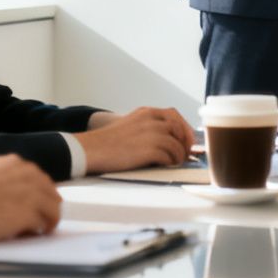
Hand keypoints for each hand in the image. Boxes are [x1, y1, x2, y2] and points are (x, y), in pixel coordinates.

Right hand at [0, 155, 60, 244]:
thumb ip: (0, 183)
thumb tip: (6, 199)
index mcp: (13, 163)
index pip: (37, 179)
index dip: (36, 196)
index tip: (31, 207)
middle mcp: (28, 173)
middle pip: (50, 193)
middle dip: (45, 208)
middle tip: (38, 222)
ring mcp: (33, 192)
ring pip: (53, 209)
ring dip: (45, 221)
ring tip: (35, 232)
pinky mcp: (31, 213)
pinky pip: (45, 224)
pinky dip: (38, 231)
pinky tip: (27, 236)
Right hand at [77, 106, 192, 173]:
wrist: (90, 149)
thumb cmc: (107, 142)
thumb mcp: (130, 124)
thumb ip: (148, 126)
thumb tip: (169, 138)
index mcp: (146, 112)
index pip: (174, 115)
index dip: (184, 127)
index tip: (187, 139)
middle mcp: (151, 120)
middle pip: (179, 129)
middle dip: (186, 142)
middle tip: (186, 153)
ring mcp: (151, 134)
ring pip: (176, 144)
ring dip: (179, 155)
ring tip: (175, 162)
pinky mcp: (149, 150)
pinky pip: (169, 156)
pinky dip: (171, 162)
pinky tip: (166, 165)